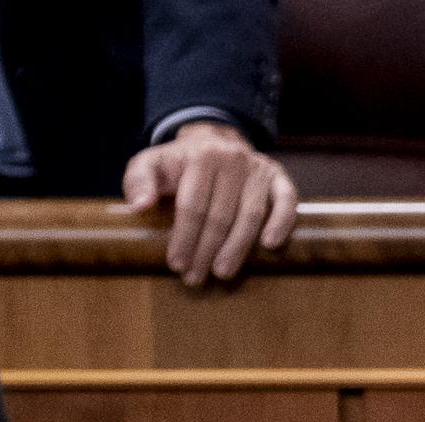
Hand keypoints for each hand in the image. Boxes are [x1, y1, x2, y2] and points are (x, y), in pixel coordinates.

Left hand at [116, 122, 296, 285]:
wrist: (213, 142)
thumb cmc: (179, 162)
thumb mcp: (150, 163)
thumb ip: (138, 181)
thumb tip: (140, 207)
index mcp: (201, 155)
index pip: (192, 205)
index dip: (184, 237)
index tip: (177, 264)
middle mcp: (232, 158)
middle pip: (220, 214)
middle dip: (207, 250)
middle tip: (196, 276)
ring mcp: (259, 168)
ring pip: (250, 215)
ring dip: (237, 248)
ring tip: (222, 272)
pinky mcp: (279, 177)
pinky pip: (286, 202)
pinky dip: (281, 223)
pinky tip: (269, 246)